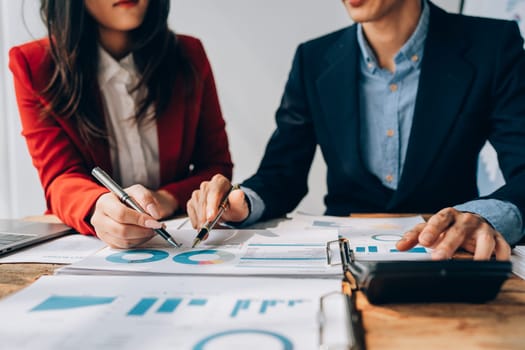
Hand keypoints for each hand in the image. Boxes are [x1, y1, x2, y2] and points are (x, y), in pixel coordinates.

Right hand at [90, 184, 174, 247]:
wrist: (124, 205)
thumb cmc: (129, 198)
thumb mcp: (138, 191)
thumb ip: (146, 198)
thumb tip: (154, 214)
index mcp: (104, 203)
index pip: (121, 214)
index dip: (139, 219)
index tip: (154, 221)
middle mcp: (99, 219)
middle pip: (121, 231)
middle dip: (143, 231)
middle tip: (156, 227)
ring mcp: (103, 233)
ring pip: (125, 241)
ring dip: (143, 237)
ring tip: (153, 229)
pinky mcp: (109, 242)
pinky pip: (126, 247)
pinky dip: (139, 241)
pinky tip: (145, 233)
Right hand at [187, 174, 248, 231]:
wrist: (230, 211)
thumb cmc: (234, 207)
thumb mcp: (240, 205)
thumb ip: (238, 200)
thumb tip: (238, 193)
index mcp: (220, 182)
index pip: (214, 191)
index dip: (211, 205)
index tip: (210, 218)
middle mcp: (207, 186)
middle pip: (203, 200)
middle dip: (204, 216)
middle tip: (206, 229)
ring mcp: (198, 193)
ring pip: (195, 205)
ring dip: (200, 219)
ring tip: (207, 228)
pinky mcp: (192, 202)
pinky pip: (191, 211)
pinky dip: (195, 220)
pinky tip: (202, 225)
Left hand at [396, 207, 510, 260]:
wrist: (474, 222)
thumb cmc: (449, 227)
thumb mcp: (431, 229)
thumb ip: (414, 236)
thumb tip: (399, 246)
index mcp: (449, 216)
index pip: (439, 219)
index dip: (432, 229)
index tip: (423, 241)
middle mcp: (467, 220)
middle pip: (458, 230)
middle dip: (448, 244)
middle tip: (438, 257)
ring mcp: (483, 229)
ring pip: (483, 239)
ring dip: (478, 252)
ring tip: (473, 264)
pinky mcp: (498, 239)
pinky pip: (502, 248)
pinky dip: (499, 257)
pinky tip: (494, 265)